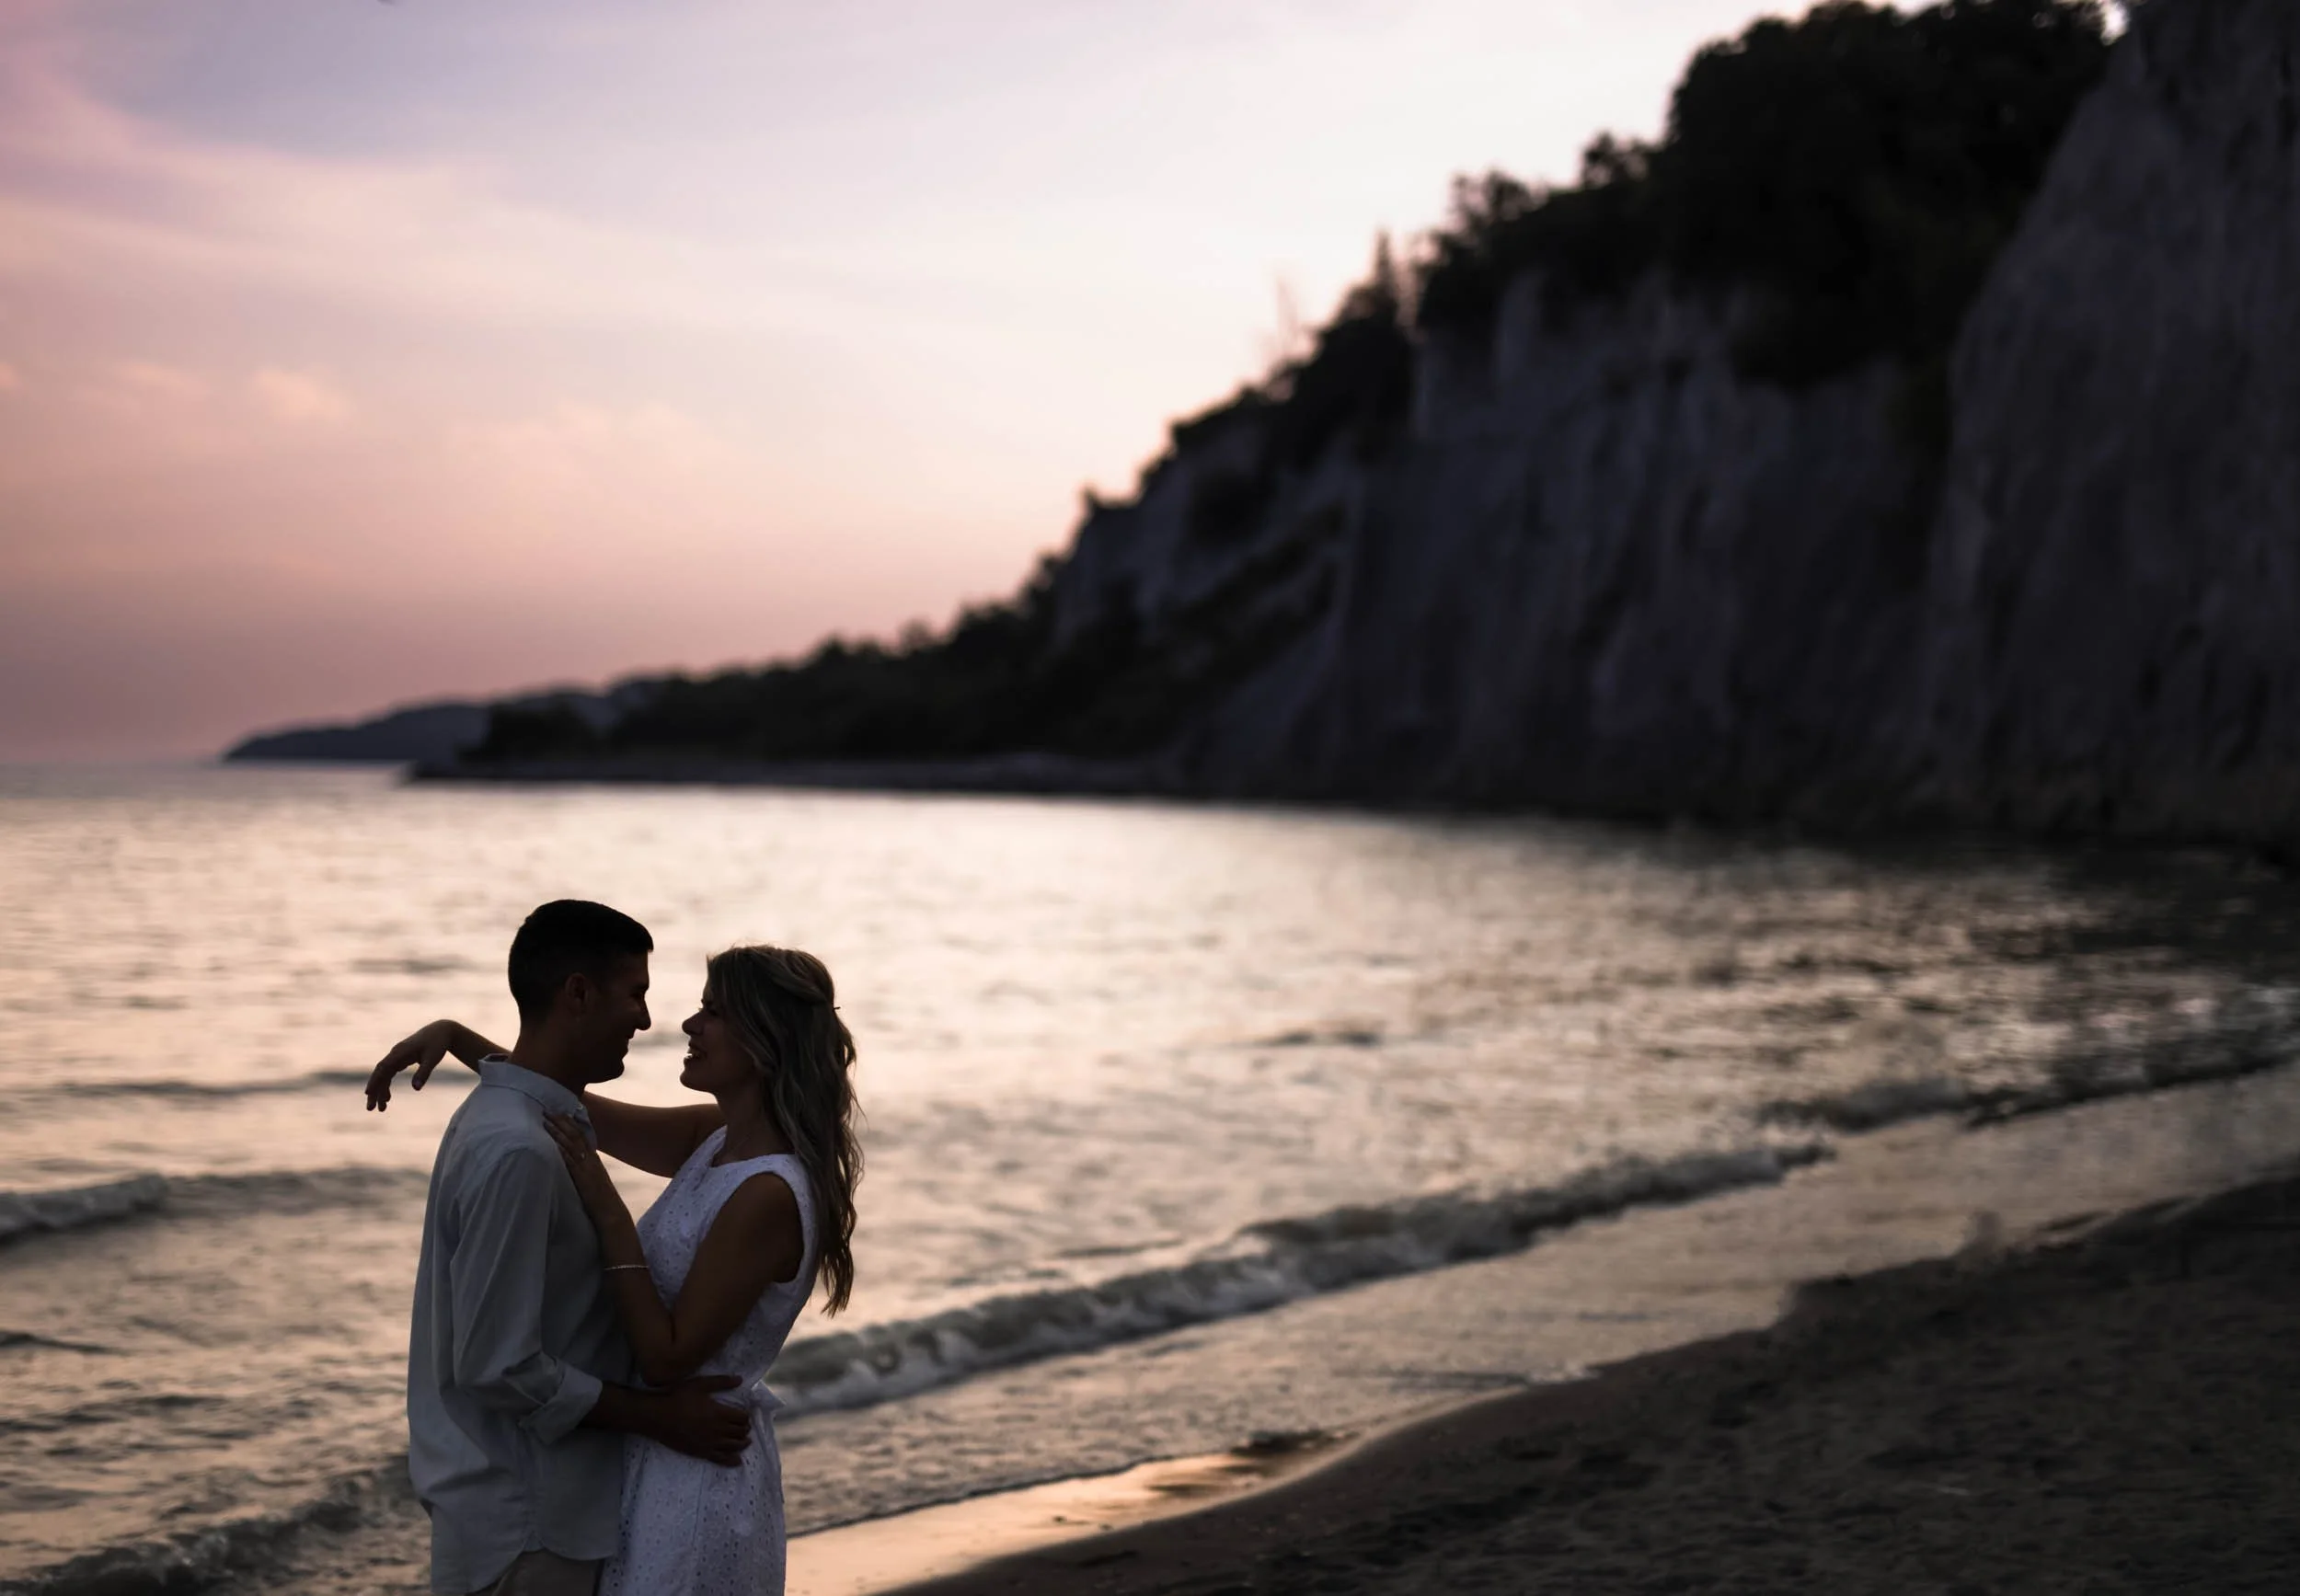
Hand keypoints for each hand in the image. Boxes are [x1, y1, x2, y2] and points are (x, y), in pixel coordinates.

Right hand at [365, 1021, 452, 1111]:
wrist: (442, 1031)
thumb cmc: (438, 1044)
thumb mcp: (433, 1058)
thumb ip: (423, 1073)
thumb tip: (415, 1089)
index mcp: (401, 1052)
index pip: (383, 1067)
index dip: (375, 1080)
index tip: (368, 1093)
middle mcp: (395, 1054)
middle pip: (380, 1074)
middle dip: (374, 1090)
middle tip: (371, 1109)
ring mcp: (396, 1056)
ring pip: (384, 1076)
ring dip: (380, 1091)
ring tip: (382, 1109)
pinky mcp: (400, 1059)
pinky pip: (389, 1074)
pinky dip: (387, 1085)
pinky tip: (388, 1098)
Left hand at [545, 1112, 632, 1233]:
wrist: (612, 1215)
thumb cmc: (602, 1202)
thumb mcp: (594, 1181)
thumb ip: (585, 1171)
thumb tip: (574, 1165)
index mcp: (594, 1160)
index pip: (582, 1136)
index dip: (570, 1124)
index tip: (560, 1112)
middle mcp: (591, 1160)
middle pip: (576, 1136)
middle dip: (562, 1122)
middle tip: (548, 1110)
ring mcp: (587, 1168)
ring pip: (572, 1145)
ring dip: (558, 1132)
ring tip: (545, 1121)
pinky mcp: (582, 1179)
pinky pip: (571, 1162)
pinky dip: (561, 1151)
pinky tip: (552, 1143)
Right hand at [650, 1375, 751, 1465]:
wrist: (658, 1417)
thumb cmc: (678, 1398)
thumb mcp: (700, 1384)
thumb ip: (721, 1382)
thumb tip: (740, 1379)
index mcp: (720, 1413)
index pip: (742, 1417)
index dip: (746, 1416)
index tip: (744, 1415)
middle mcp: (718, 1430)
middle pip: (739, 1432)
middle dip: (745, 1429)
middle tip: (745, 1427)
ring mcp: (710, 1443)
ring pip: (733, 1446)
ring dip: (742, 1443)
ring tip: (746, 1441)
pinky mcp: (701, 1453)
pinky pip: (720, 1459)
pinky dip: (731, 1460)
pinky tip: (737, 1461)